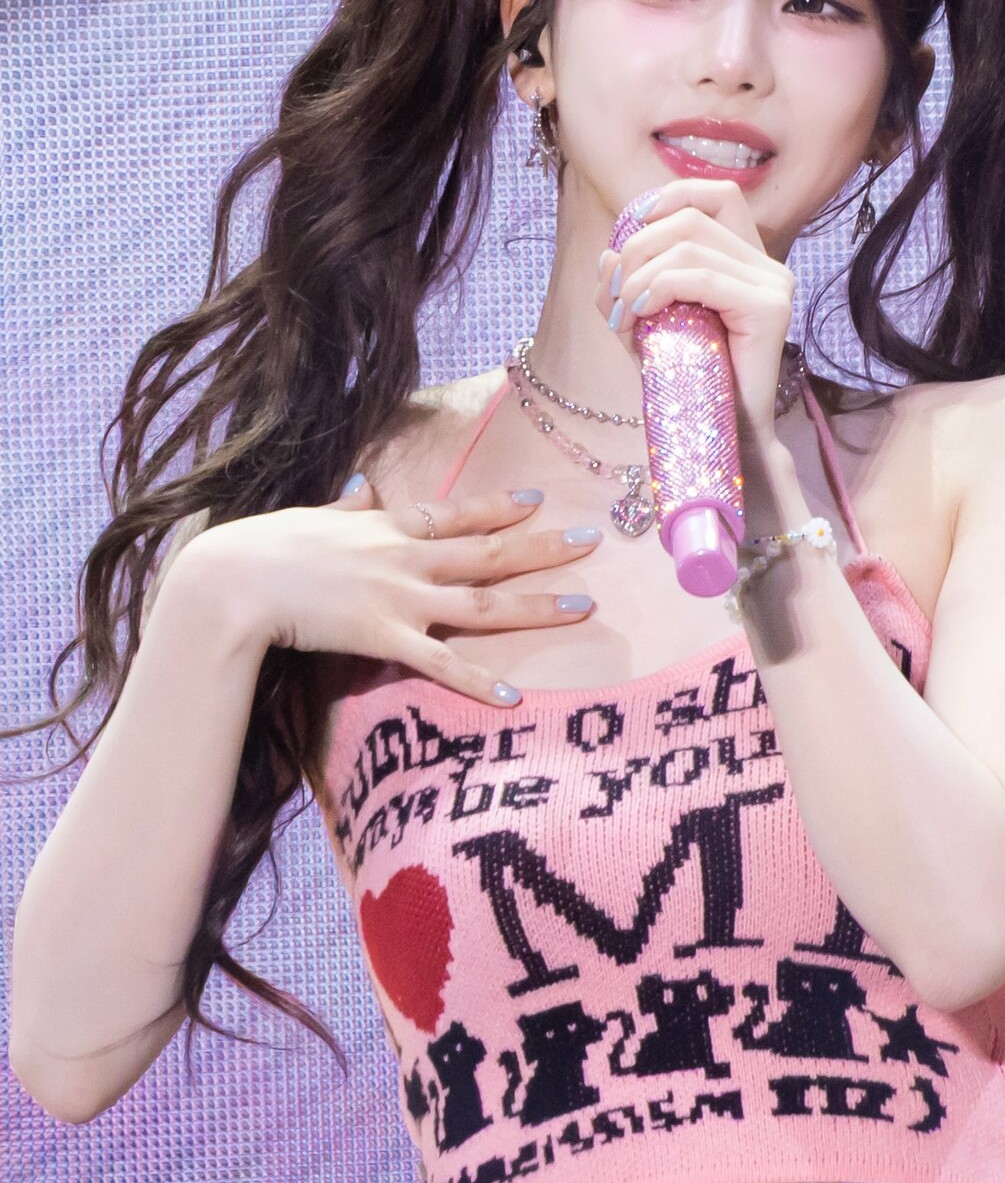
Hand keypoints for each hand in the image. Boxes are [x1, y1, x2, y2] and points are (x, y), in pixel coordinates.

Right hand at [182, 482, 598, 706]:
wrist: (233, 579)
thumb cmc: (262, 547)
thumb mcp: (312, 516)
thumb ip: (346, 507)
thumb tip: (363, 486)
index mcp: (387, 528)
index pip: (456, 513)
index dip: (499, 507)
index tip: (537, 500)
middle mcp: (405, 558)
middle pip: (489, 552)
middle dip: (543, 547)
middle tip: (592, 540)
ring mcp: (399, 598)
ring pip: (483, 603)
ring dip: (537, 605)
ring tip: (583, 605)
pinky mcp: (383, 638)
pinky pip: (441, 664)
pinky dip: (478, 681)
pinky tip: (514, 695)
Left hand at [595, 178, 795, 443]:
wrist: (722, 436)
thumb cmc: (687, 384)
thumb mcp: (644, 326)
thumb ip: (626, 288)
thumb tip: (608, 254)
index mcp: (747, 261)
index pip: (718, 196)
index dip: (669, 197)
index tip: (630, 231)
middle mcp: (767, 266)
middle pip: (691, 218)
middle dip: (638, 246)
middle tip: (614, 292)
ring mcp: (774, 284)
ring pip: (689, 246)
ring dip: (640, 274)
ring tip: (623, 312)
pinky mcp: (769, 308)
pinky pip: (700, 277)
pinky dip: (658, 289)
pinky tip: (640, 315)